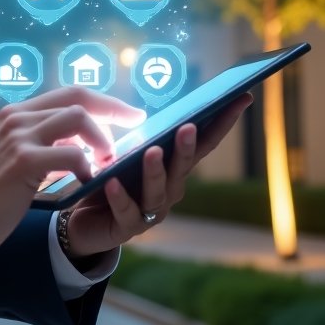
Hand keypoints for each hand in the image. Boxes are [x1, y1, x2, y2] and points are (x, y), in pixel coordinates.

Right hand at [0, 87, 146, 258]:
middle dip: (113, 109)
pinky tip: (86, 180)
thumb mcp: (7, 156)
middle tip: (136, 124)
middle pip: (77, 97)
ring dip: (101, 139)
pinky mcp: (24, 160)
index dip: (101, 100)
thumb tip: (74, 141)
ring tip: (107, 160)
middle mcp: (17, 117)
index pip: (67, 93)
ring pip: (78, 118)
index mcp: (14, 114)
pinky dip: (87, 166)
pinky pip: (73, 154)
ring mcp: (19, 135)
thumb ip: (35, 142)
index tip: (126, 112)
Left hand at [64, 92, 252, 257]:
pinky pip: (126, 210)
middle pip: (183, 166)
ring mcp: (151, 212)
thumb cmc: (110, 183)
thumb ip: (135, 138)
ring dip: (156, 170)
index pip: (201, 143)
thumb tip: (141, 113)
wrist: (83, 221)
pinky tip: (112, 182)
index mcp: (172, 169)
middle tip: (188, 126)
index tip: (241, 98)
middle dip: (187, 146)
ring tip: (152, 151)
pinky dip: (120, 196)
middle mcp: (168, 191)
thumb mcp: (123, 155)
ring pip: (158, 190)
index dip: (222, 122)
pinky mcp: (128, 227)